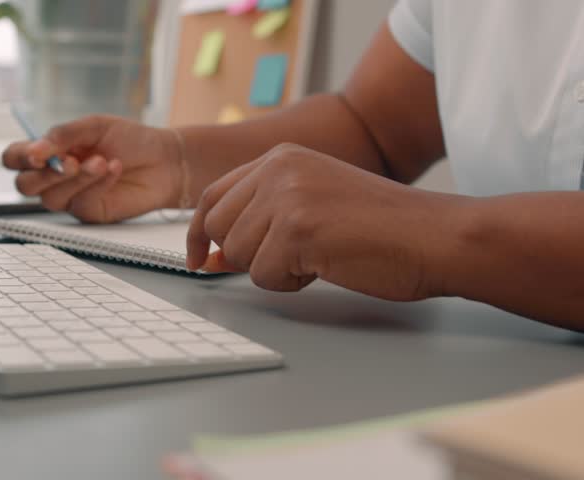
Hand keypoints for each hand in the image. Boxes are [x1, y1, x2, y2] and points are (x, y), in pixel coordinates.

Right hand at [2, 115, 183, 222]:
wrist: (164, 160)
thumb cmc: (130, 140)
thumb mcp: (94, 126)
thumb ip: (63, 135)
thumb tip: (37, 150)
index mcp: (50, 152)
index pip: (15, 158)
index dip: (19, 157)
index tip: (37, 153)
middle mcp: (54, 177)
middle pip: (24, 186)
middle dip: (45, 174)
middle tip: (71, 161)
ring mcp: (70, 197)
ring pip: (51, 198)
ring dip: (76, 178)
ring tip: (101, 161)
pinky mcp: (89, 212)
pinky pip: (80, 203)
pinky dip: (97, 184)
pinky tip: (114, 169)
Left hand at [186, 143, 466, 300]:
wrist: (435, 236)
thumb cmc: (381, 229)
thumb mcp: (311, 205)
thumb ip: (260, 218)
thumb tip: (209, 254)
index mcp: (281, 157)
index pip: (213, 196)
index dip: (198, 232)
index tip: (197, 258)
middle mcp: (278, 168)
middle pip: (217, 228)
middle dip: (244, 255)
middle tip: (291, 258)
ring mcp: (286, 194)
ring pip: (236, 255)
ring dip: (273, 270)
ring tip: (318, 255)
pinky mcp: (297, 227)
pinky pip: (262, 276)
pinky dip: (291, 283)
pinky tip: (326, 265)